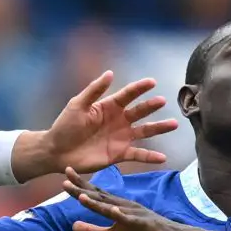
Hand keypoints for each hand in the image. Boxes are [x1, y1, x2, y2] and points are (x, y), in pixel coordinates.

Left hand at [22, 71, 176, 178]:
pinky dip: (150, 156)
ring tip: (174, 124)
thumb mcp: (78, 104)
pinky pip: (138, 154)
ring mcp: (121, 137)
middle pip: (139, 111)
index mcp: (109, 106)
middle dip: (151, 106)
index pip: (128, 95)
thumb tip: (110, 73)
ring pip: (144, 131)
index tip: (152, 82)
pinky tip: (162, 157)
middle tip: (163, 101)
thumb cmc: (65, 125)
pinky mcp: (119, 154)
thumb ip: (94, 90)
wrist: (57, 151)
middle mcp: (119, 120)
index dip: (139, 88)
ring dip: (159, 128)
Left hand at [62, 167, 189, 230]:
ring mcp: (132, 213)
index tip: (64, 178)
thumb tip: (73, 227)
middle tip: (65, 174)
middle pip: (98, 196)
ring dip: (96, 201)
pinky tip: (113, 211)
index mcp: (116, 206)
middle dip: (81, 187)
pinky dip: (121, 215)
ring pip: (111, 206)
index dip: (79, 187)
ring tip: (81, 195)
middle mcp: (122, 205)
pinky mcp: (142, 223)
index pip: (94, 195)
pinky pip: (130, 219)